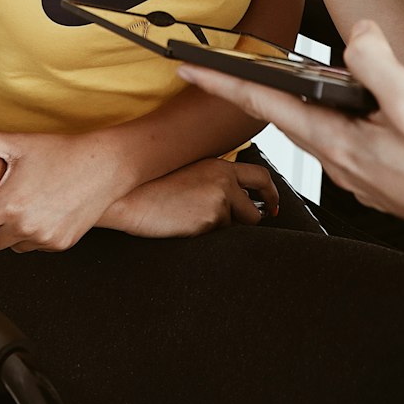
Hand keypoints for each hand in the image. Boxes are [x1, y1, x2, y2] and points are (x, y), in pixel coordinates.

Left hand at [0, 126, 127, 252]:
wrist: (104, 165)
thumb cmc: (61, 152)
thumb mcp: (19, 143)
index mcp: (8, 204)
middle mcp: (24, 226)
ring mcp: (43, 238)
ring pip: (11, 247)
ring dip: (9, 234)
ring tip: (19, 208)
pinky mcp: (60, 244)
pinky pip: (35, 246)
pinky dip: (32, 235)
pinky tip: (40, 212)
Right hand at [102, 157, 278, 236]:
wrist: (129, 196)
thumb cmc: (153, 188)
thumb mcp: (189, 174)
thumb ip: (213, 181)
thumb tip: (236, 200)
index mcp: (219, 165)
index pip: (260, 176)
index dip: (271, 193)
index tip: (273, 205)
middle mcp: (224, 180)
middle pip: (255, 210)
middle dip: (251, 222)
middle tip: (247, 228)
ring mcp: (218, 201)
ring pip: (235, 228)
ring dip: (221, 230)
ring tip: (191, 221)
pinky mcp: (209, 220)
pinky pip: (218, 238)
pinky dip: (207, 237)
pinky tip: (184, 227)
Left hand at [176, 25, 403, 238]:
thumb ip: (379, 66)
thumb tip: (357, 35)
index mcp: (340, 145)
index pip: (265, 105)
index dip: (223, 84)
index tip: (189, 70)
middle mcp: (344, 165)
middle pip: (283, 119)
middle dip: (249, 92)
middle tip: (220, 72)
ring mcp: (363, 177)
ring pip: (315, 132)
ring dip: (291, 106)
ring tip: (275, 82)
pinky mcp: (384, 182)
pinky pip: (343, 143)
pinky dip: (328, 121)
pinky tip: (347, 114)